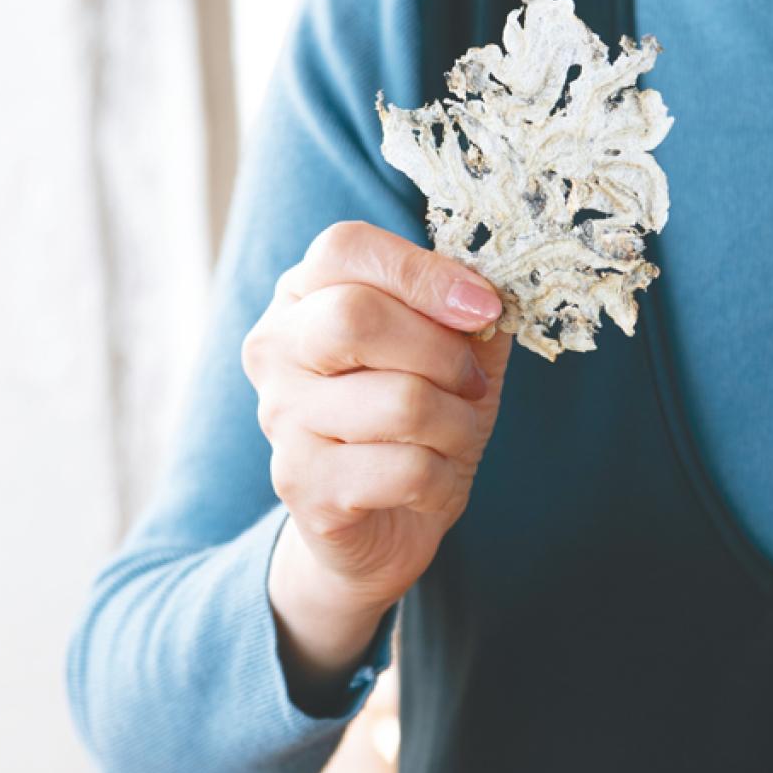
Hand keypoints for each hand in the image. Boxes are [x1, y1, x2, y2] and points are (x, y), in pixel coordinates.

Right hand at [242, 220, 511, 615]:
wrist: (383, 525)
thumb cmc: (417, 423)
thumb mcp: (451, 352)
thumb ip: (468, 308)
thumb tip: (496, 285)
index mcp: (303, 295)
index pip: (345, 247)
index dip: (426, 272)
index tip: (484, 308)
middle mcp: (275, 348)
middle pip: (357, 317)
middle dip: (444, 352)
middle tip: (471, 382)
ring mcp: (281, 419)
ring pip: (401, 400)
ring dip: (457, 423)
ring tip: (453, 436)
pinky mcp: (302, 486)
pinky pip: (406, 469)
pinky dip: (442, 477)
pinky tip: (429, 483)